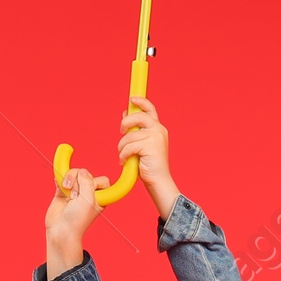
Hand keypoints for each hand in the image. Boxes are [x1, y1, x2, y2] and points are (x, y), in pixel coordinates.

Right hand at [45, 167, 106, 278]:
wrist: (61, 230)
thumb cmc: (77, 220)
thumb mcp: (88, 199)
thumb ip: (87, 182)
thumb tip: (81, 171)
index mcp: (100, 197)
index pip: (103, 181)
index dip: (96, 182)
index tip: (90, 193)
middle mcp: (88, 194)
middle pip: (85, 174)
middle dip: (79, 182)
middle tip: (75, 197)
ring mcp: (75, 192)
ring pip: (73, 174)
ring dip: (69, 181)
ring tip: (66, 192)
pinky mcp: (63, 191)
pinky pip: (62, 178)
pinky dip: (60, 179)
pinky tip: (60, 187)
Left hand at [118, 96, 180, 220]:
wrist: (159, 180)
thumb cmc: (149, 164)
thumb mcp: (142, 143)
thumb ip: (136, 130)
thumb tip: (125, 114)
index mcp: (158, 128)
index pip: (150, 109)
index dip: (141, 102)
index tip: (132, 99)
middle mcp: (158, 130)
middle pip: (137, 117)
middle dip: (125, 123)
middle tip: (121, 132)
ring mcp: (155, 137)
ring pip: (129, 136)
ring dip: (122, 147)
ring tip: (123, 156)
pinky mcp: (150, 146)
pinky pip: (128, 146)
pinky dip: (123, 155)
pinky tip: (124, 161)